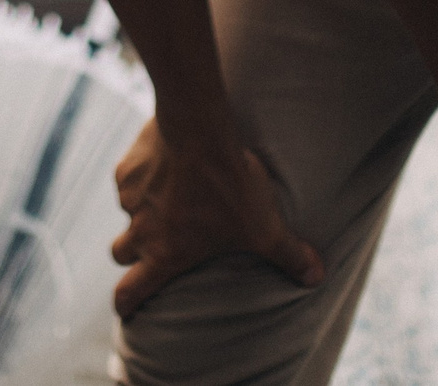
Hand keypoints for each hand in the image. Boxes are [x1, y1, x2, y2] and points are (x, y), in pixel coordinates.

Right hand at [109, 116, 324, 317]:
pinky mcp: (127, 167)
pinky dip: (143, 176)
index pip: (130, 292)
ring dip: (141, 211)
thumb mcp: (265, 226)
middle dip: (133, 255)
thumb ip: (289, 255)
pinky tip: (166, 163)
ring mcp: (129, 198)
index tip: (126, 310)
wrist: (199, 128)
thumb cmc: (229, 184)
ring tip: (169, 196)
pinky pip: (128, 178)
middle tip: (154, 245)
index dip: (126, 304)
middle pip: (120, 254)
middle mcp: (140, 230)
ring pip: (126, 213)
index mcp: (165, 254)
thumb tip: (317, 278)